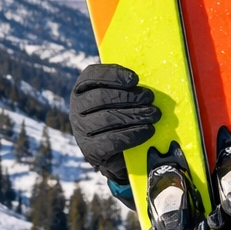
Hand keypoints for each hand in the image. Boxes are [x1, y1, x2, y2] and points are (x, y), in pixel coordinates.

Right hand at [68, 63, 160, 184]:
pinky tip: (148, 130)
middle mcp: (77, 109)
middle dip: (129, 96)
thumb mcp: (121, 99)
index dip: (113, 75)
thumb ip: (127, 87)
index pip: (92, 76)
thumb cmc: (122, 119)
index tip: (134, 79)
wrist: (118, 154)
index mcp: (82, 90)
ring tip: (154, 114)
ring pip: (108, 118)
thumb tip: (149, 75)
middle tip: (150, 97)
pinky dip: (134, 134)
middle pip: (101, 97)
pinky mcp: (91, 151)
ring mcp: (81, 130)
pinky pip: (113, 140)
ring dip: (135, 114)